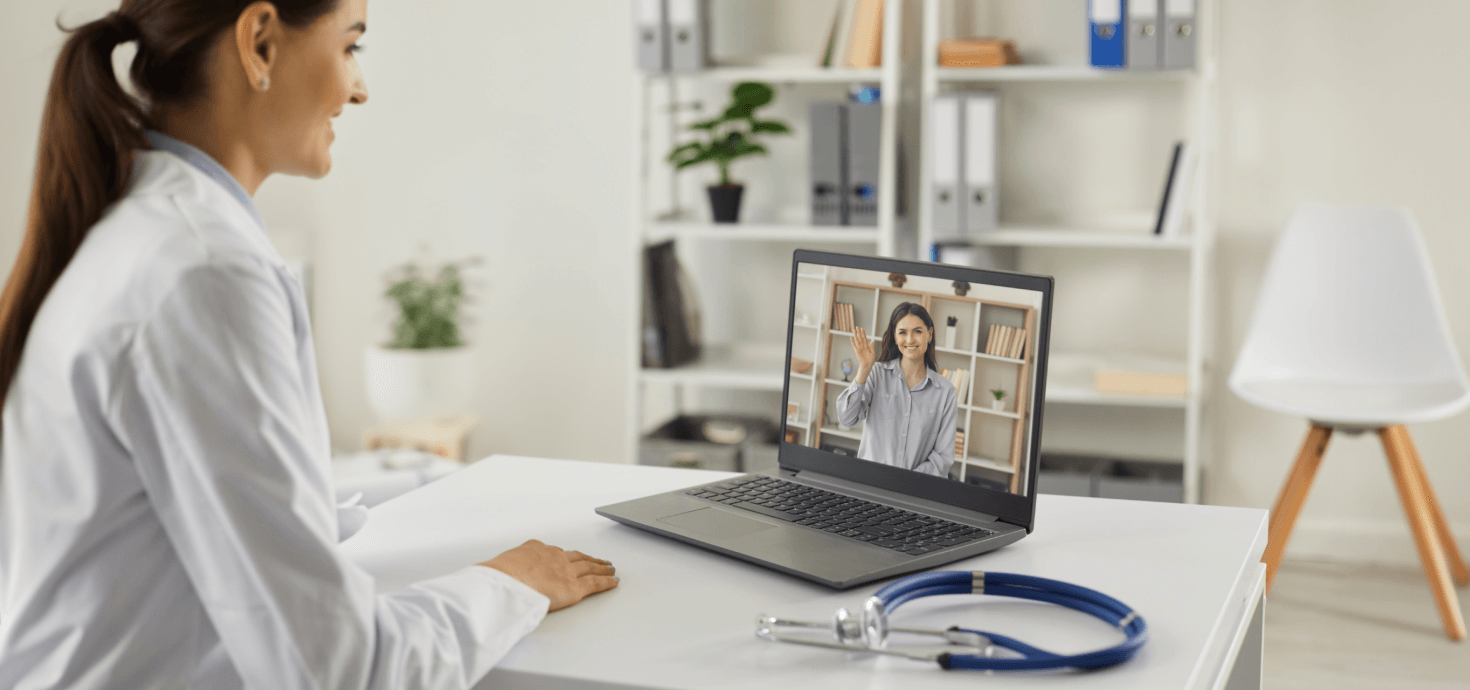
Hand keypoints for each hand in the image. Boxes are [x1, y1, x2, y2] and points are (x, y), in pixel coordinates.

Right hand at [481, 540, 617, 611]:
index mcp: (535, 549)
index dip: (565, 555)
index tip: (569, 556)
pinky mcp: (574, 587)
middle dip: (589, 558)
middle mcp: (554, 557)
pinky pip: (595, 583)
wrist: (505, 581)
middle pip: (577, 557)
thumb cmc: (497, 577)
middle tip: (599, 560)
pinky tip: (614, 581)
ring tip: (610, 568)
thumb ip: (507, 571)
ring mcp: (566, 571)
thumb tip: (498, 578)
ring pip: (589, 567)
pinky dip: (606, 582)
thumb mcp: (500, 567)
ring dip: (601, 567)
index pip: (555, 552)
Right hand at [851, 326, 876, 370]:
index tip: (862, 329)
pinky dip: (852, 341)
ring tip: (853, 330)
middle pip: (860, 337)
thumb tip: (871, 341)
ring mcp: (859, 348)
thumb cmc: (871, 361)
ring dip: (855, 335)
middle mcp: (862, 346)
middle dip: (858, 332)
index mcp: (867, 346)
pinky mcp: (856, 351)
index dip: (863, 333)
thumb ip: (871, 347)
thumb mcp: (873, 353)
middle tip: (857, 327)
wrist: (867, 366)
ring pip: (857, 340)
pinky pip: (854, 345)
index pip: (865, 338)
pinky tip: (851, 337)